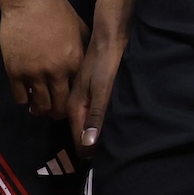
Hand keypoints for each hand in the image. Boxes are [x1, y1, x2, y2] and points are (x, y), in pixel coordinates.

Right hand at [0, 0, 87, 117]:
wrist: (30, 2)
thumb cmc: (58, 12)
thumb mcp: (80, 31)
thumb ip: (84, 52)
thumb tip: (87, 68)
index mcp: (75, 62)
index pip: (78, 94)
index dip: (75, 104)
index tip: (73, 107)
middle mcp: (56, 72)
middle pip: (58, 106)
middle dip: (57, 113)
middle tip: (54, 112)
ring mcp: (34, 73)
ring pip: (39, 106)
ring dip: (40, 109)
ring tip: (39, 106)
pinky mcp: (15, 72)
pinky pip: (19, 97)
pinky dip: (24, 99)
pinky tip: (26, 95)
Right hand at [67, 26, 127, 155]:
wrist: (110, 37)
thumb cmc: (106, 62)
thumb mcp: (102, 89)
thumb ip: (96, 116)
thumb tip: (88, 145)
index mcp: (74, 107)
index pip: (79, 140)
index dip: (91, 150)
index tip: (110, 157)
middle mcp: (75, 106)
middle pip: (83, 134)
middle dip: (96, 144)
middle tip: (118, 149)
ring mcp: (83, 99)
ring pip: (89, 125)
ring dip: (101, 133)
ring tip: (120, 138)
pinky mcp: (92, 93)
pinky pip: (95, 114)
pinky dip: (103, 121)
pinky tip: (116, 122)